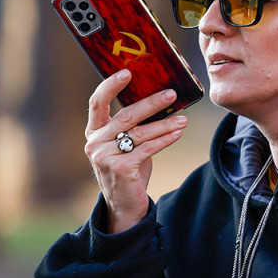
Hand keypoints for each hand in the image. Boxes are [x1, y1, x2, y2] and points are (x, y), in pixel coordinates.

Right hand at [85, 71, 186, 232]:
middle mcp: (95, 142)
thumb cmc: (128, 169)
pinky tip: (178, 132)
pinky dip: (165, 139)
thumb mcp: (125, 144)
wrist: (123, 205)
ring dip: (165, 124)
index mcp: (93, 132)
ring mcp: (105, 156)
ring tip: (183, 118)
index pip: (97, 102)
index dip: (111, 85)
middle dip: (151, 103)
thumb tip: (160, 100)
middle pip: (125, 115)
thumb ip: (133, 126)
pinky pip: (148, 148)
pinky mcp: (121, 169)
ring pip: (140, 133)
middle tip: (171, 94)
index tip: (128, 72)